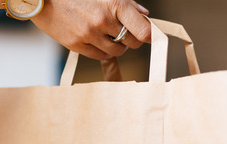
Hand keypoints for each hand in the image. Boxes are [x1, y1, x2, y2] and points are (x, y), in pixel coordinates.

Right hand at [32, 0, 150, 59]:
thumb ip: (126, 4)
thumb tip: (144, 16)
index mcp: (114, 4)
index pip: (143, 31)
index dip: (149, 35)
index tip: (149, 36)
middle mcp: (103, 21)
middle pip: (132, 43)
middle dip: (132, 39)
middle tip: (126, 34)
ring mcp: (89, 34)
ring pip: (117, 52)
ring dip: (118, 46)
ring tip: (110, 36)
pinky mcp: (77, 45)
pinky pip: (99, 56)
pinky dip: (102, 50)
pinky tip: (97, 40)